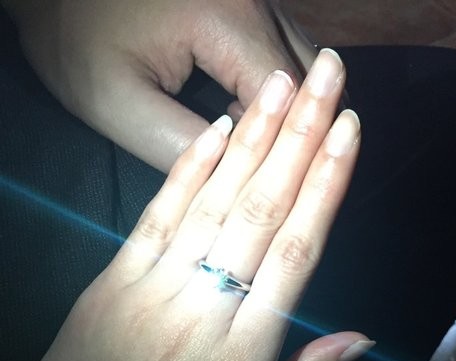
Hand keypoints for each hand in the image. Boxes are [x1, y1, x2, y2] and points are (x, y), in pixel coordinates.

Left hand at [0, 50, 367, 360]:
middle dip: (299, 134)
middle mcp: (206, 310)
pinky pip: (155, 215)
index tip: (350, 129)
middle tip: (327, 73)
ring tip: (281, 82)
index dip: (326, 184)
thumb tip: (363, 338)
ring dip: (251, 135)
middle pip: (262, 210)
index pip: (298, 251)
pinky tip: (216, 128)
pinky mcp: (110, 280)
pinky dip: (187, 167)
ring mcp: (153, 289)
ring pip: (213, 201)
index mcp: (247, 354)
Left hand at [7, 0, 320, 171]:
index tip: (246, 181)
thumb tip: (241, 179)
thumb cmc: (78, 42)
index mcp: (226, 19)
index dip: (277, 148)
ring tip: (255, 150)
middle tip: (258, 176)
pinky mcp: (248, 1)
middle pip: (311, 78)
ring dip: (291, 112)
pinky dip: (280, 91)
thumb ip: (184, 149)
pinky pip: (286, 50)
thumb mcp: (119, 105)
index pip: (289, 99)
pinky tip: (251, 118)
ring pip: (305, 64)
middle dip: (292, 132)